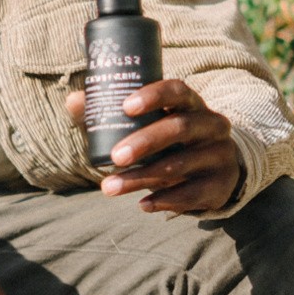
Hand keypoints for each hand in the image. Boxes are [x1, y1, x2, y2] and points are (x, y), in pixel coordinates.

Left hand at [65, 80, 239, 213]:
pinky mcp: (220, 185)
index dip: (153, 96)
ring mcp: (219, 155)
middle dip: (144, 142)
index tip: (126, 107)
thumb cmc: (169, 137)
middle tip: (115, 157)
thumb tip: (74, 102)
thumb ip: (111, 111)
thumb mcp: (149, 122)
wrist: (216, 167)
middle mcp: (211, 124)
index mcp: (191, 102)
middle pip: (179, 128)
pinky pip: (192, 193)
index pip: (177, 90)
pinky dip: (165, 199)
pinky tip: (142, 204)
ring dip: (141, 177)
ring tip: (109, 187)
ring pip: (180, 165)